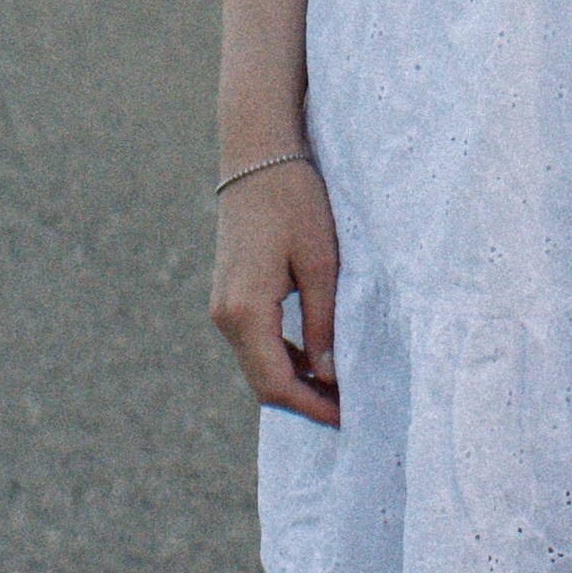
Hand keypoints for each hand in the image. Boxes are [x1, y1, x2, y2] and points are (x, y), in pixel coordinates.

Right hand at [211, 159, 342, 426]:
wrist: (257, 155)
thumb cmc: (294, 199)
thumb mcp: (320, 261)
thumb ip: (323, 322)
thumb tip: (329, 378)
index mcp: (245, 311)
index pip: (276, 383)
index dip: (312, 406)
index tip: (348, 417)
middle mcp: (225, 316)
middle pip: (263, 382)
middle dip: (304, 400)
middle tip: (348, 409)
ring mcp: (223, 306)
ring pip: (258, 364)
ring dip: (295, 381)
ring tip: (338, 388)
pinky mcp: (230, 295)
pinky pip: (255, 342)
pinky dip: (283, 357)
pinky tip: (315, 356)